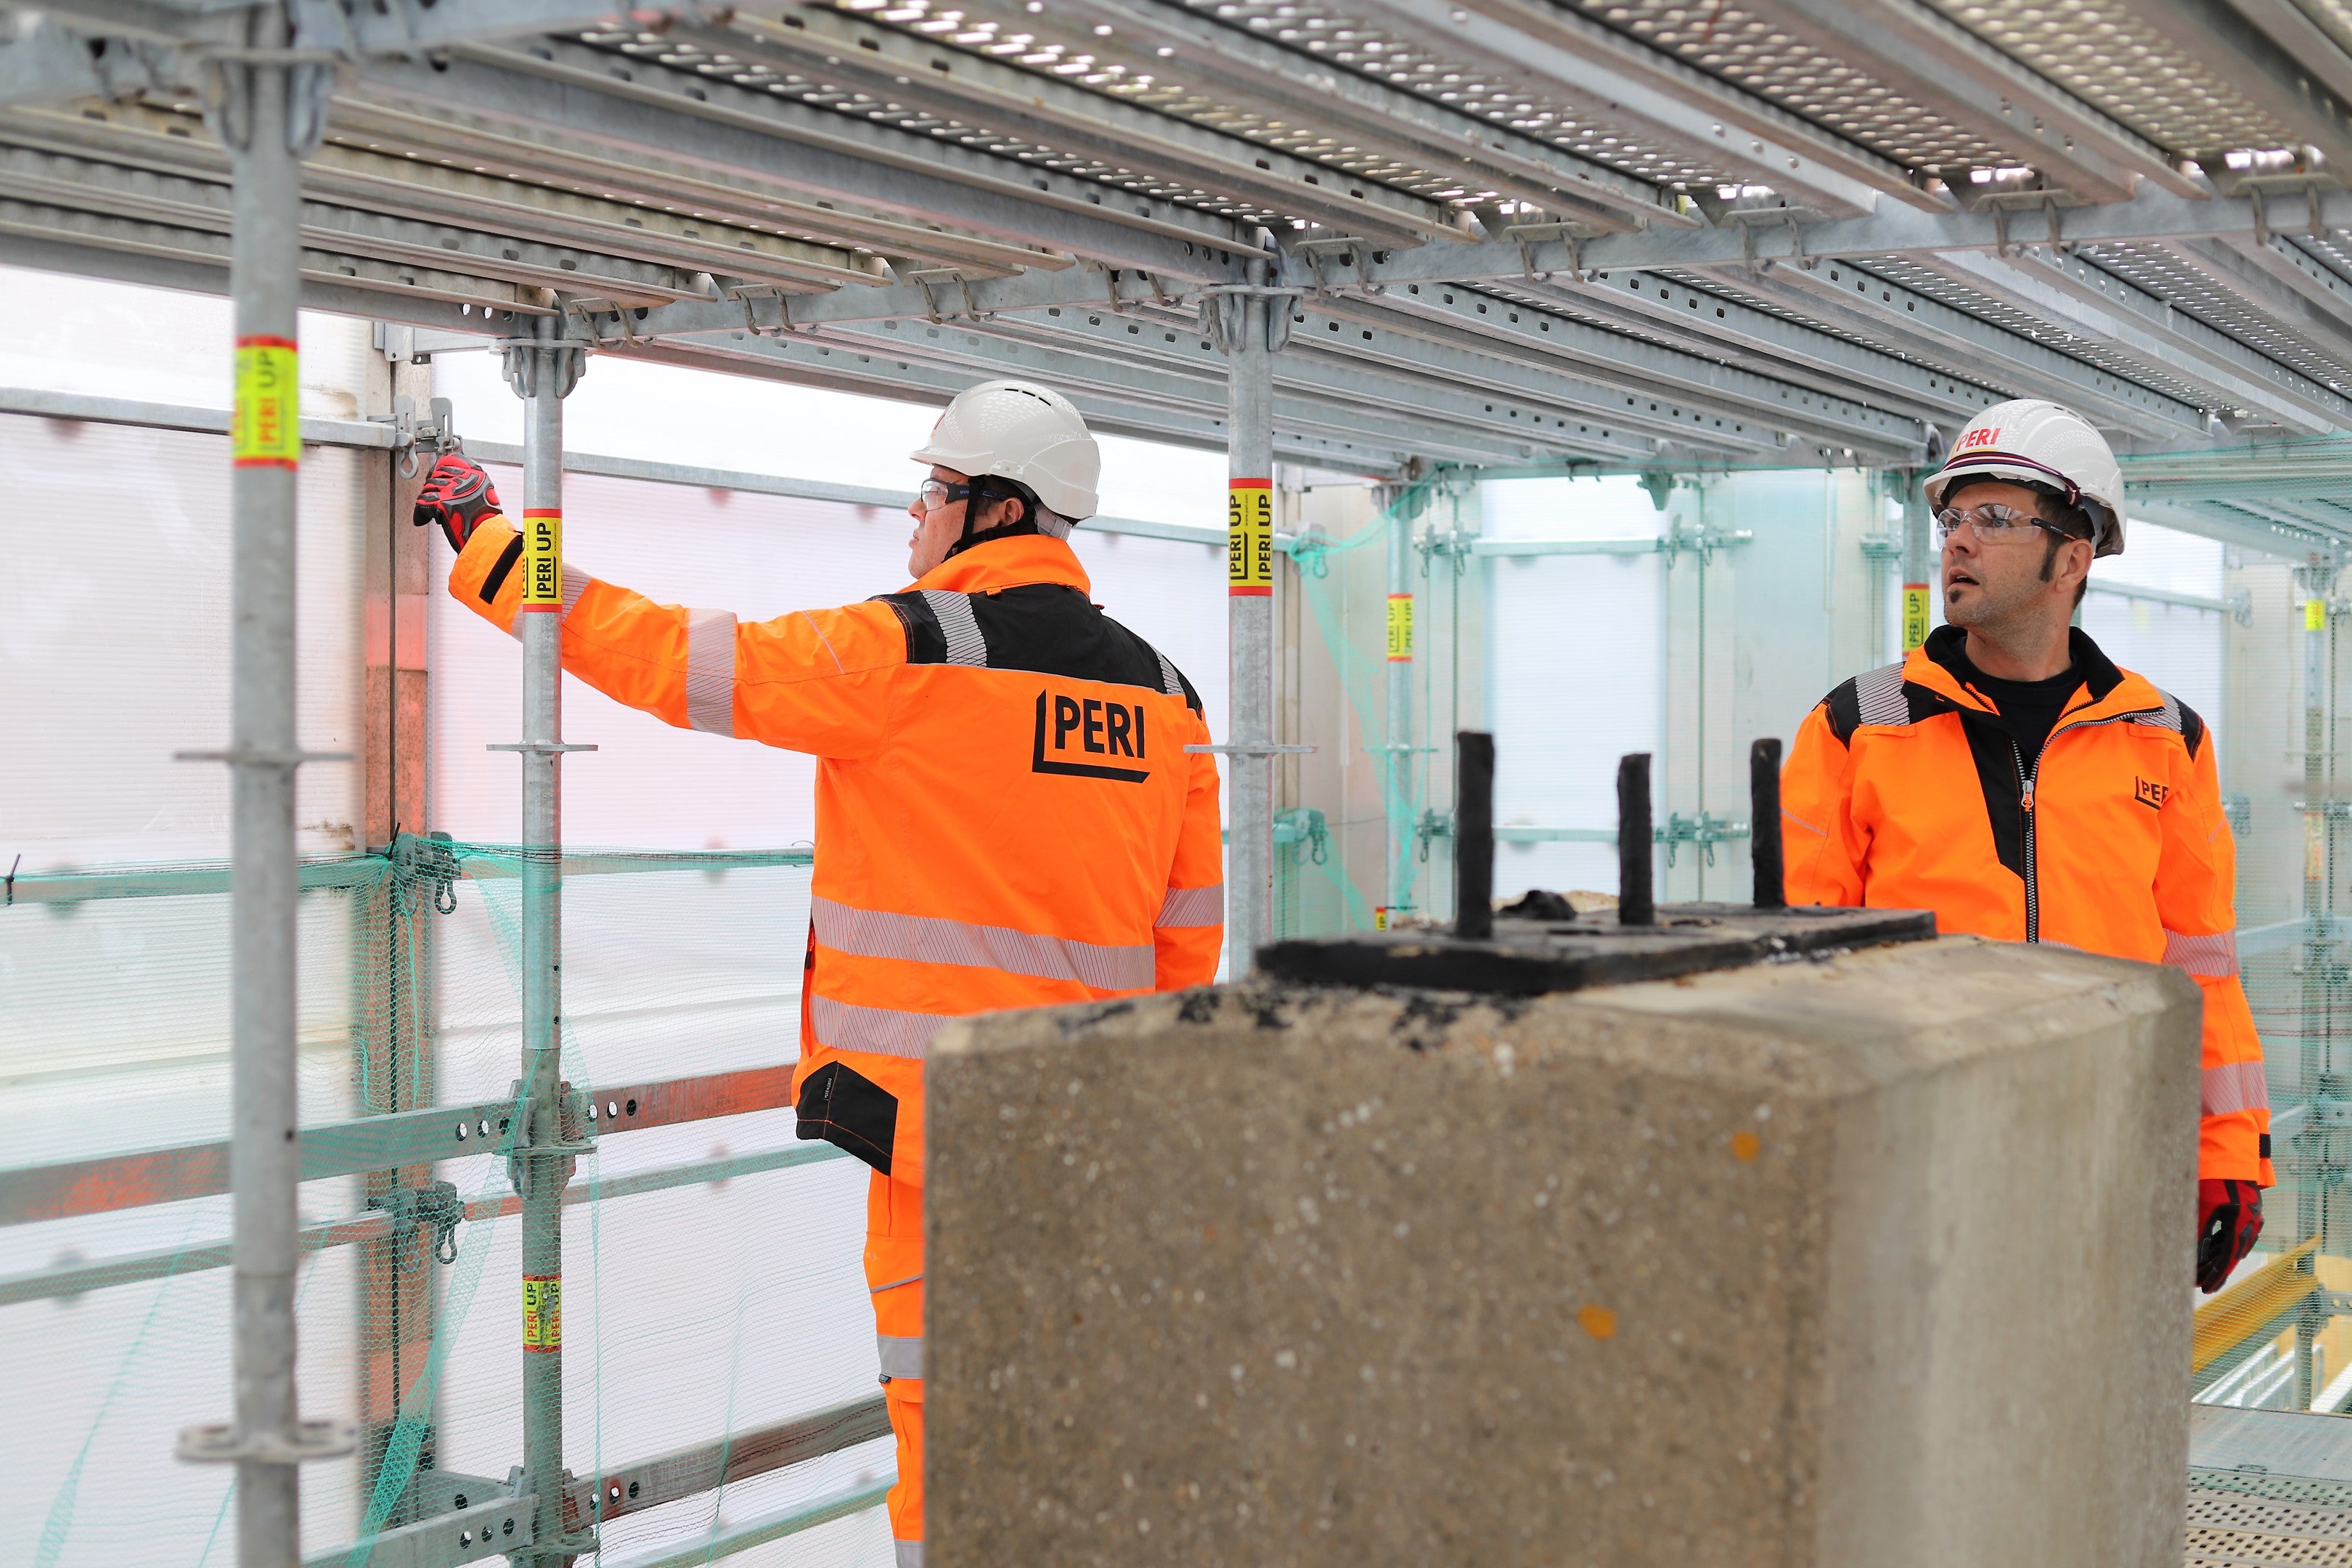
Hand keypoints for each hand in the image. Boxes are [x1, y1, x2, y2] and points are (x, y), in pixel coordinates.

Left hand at [412, 452, 500, 552]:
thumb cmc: (489, 522)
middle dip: (432, 486)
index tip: (437, 471)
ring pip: (428, 489)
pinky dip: (419, 514)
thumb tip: (460, 488)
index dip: (440, 468)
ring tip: (432, 511)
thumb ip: (473, 488)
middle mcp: (463, 478)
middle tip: (433, 495)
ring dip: (428, 500)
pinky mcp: (440, 503)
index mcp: (477, 475)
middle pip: (436, 474)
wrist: (488, 536)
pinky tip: (421, 520)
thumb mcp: (486, 497)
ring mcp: (451, 489)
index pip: (451, 460)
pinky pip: (422, 504)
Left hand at [2196, 1178, 2262, 1292]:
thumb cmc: (2215, 1178)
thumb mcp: (2204, 1205)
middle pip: (2231, 1254)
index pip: (2227, 1258)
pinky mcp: (2246, 1211)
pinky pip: (2234, 1233)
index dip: (2216, 1276)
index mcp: (2241, 1223)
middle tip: (2199, 1284)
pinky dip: (2221, 1243)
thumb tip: (2195, 1256)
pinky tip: (2210, 1252)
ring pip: (2233, 1245)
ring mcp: (2251, 1217)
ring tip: (2200, 1270)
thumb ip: (2200, 1231)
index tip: (2206, 1289)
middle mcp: (2250, 1223)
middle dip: (2214, 1270)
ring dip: (2216, 1257)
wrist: (2230, 1155)